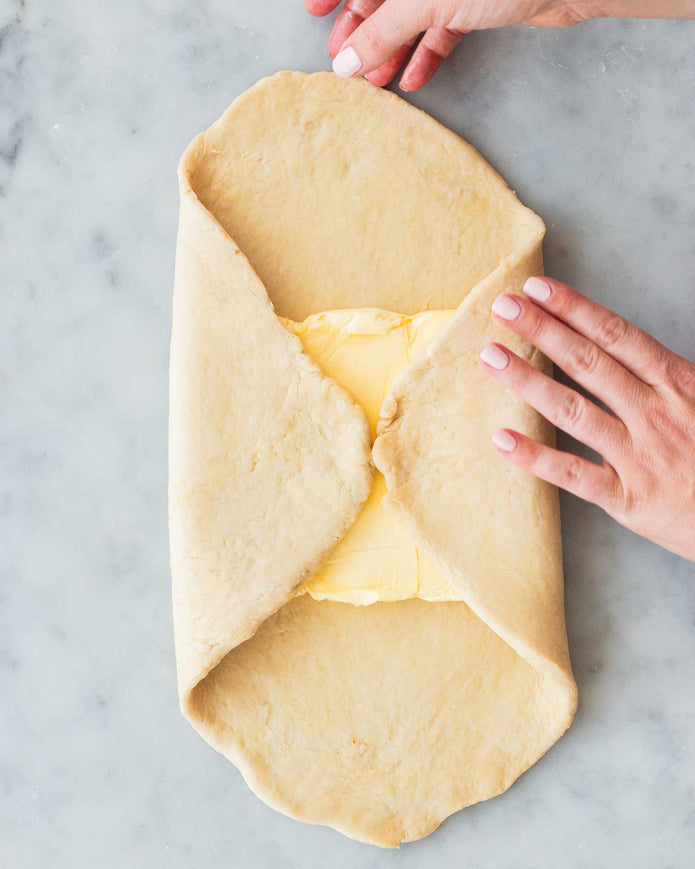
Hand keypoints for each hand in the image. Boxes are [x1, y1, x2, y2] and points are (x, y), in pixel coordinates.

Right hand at [304, 0, 599, 90]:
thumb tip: (346, 59)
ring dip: (392, 49)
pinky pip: (442, 27)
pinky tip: (412, 79)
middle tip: (344, 60)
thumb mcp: (425, 0)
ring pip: (412, 14)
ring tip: (375, 81)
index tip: (314, 10)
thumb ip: (382, 30)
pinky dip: (427, 53)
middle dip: (363, 28)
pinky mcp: (478, 1)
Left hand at [479, 277, 694, 560]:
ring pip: (572, 411)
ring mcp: (638, 455)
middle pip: (587, 362)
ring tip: (491, 357)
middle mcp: (654, 413)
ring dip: (528, 381)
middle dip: (542, 330)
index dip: (573, 309)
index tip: (537, 289)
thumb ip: (667, 374)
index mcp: (677, 383)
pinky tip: (501, 440)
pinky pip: (574, 474)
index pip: (616, 335)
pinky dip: (536, 458)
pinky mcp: (628, 497)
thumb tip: (626, 345)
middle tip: (503, 306)